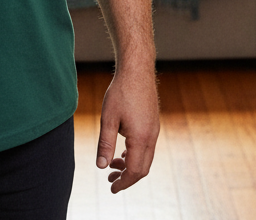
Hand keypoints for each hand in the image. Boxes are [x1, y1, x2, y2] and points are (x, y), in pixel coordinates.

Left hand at [96, 66, 158, 192]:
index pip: (134, 171)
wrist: (137, 69)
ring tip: (113, 165)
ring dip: (131, 165)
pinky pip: (147, 146)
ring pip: (146, 157)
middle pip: (142, 168)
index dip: (123, 183)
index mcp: (141, 138)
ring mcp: (154, 129)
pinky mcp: (153, 122)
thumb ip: (105, 144)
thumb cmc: (121, 91)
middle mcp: (151, 136)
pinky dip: (135, 154)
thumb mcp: (108, 118)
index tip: (111, 188)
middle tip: (110, 179)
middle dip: (127, 177)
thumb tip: (101, 166)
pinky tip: (123, 151)